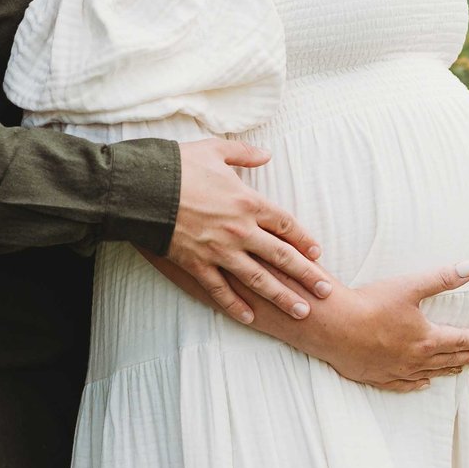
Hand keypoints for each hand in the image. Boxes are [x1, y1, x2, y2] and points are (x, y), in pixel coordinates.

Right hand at [165, 138, 331, 323]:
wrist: (143, 188)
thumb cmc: (178, 165)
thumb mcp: (216, 150)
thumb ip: (244, 154)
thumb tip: (266, 155)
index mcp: (247, 202)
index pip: (285, 224)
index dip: (303, 239)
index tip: (317, 253)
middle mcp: (239, 230)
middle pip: (281, 256)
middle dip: (307, 275)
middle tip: (326, 290)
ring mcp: (219, 251)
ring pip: (258, 279)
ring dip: (282, 296)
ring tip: (301, 311)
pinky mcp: (196, 265)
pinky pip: (220, 290)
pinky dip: (235, 305)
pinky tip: (251, 317)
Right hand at [303, 261, 468, 391]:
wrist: (334, 327)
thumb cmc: (370, 304)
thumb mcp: (409, 286)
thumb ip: (442, 278)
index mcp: (427, 338)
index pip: (459, 340)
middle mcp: (416, 359)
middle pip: (449, 359)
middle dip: (467, 357)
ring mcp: (397, 371)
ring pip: (430, 373)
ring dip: (448, 371)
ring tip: (460, 370)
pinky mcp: (379, 377)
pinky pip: (405, 384)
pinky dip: (419, 384)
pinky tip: (424, 383)